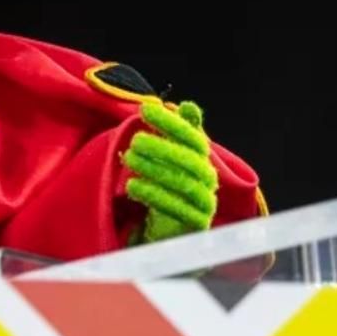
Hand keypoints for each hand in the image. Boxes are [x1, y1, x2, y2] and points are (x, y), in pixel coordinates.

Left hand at [125, 99, 218, 243]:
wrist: (177, 230)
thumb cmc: (174, 185)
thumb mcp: (176, 157)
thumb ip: (181, 132)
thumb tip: (186, 105)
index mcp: (203, 160)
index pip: (192, 137)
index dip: (171, 122)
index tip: (145, 109)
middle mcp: (209, 179)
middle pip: (189, 160)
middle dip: (161, 147)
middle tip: (135, 139)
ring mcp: (205, 202)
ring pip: (182, 183)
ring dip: (154, 169)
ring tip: (128, 158)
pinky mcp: (196, 224)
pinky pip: (177, 209)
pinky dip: (154, 195)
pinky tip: (132, 185)